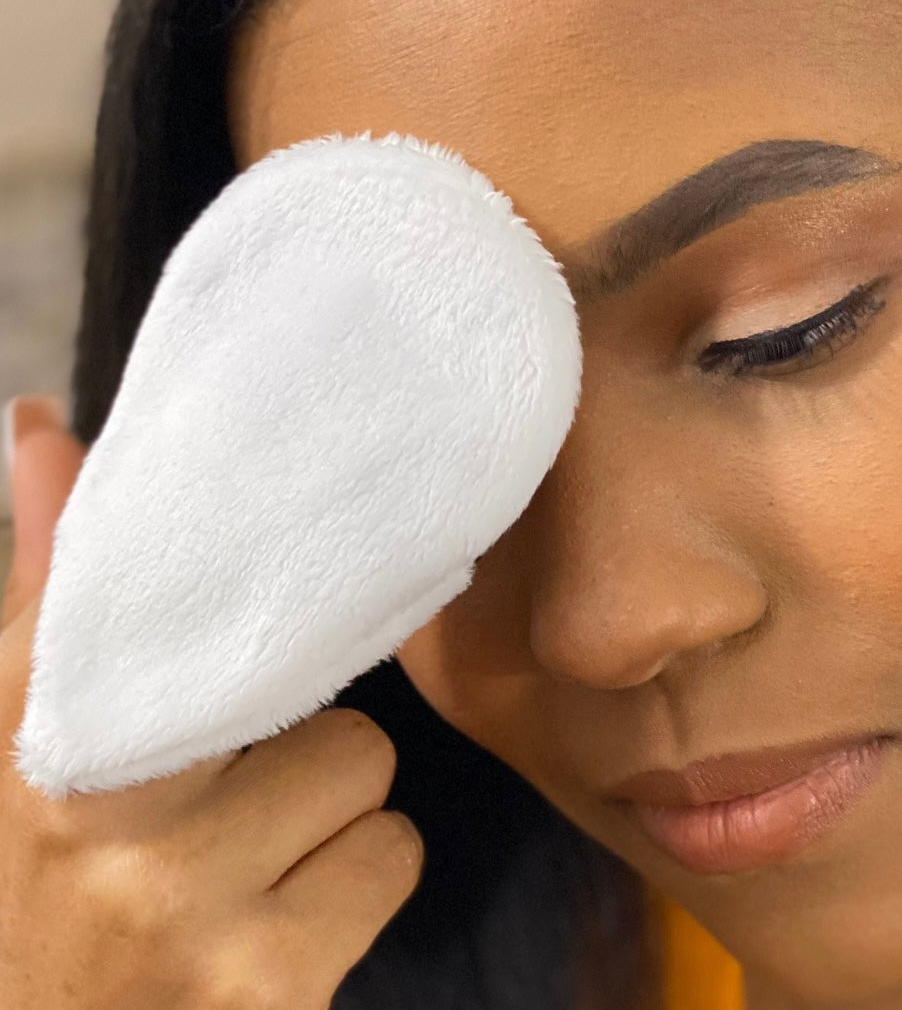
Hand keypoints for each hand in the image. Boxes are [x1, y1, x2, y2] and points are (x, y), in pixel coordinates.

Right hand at [0, 396, 422, 1007]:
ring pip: (365, 764)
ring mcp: (186, 902)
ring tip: (252, 851)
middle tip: (230, 778)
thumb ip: (57, 581)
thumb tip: (38, 421)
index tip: (277, 592)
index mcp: (45, 726)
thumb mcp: (27, 729)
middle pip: (301, 665)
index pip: (175, 588)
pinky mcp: (269, 982)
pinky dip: (356, 880)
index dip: (251, 590)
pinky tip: (283, 915)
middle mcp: (103, 810)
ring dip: (331, 805)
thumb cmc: (33, 877)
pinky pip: (392, 855)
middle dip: (291, 726)